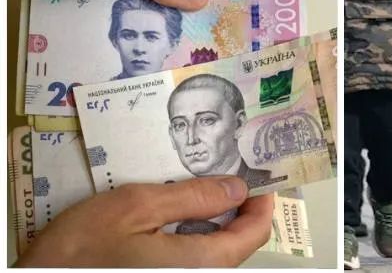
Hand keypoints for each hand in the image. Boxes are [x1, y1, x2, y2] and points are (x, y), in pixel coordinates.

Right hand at [15, 177, 272, 267]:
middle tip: (226, 176)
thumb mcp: (136, 208)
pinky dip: (192, 239)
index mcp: (199, 264)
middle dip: (237, 210)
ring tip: (198, 192)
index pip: (253, 235)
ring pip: (212, 256)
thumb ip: (194, 197)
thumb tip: (238, 189)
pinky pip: (189, 263)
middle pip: (235, 247)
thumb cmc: (78, 251)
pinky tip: (173, 219)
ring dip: (213, 225)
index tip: (258, 177)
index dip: (262, 203)